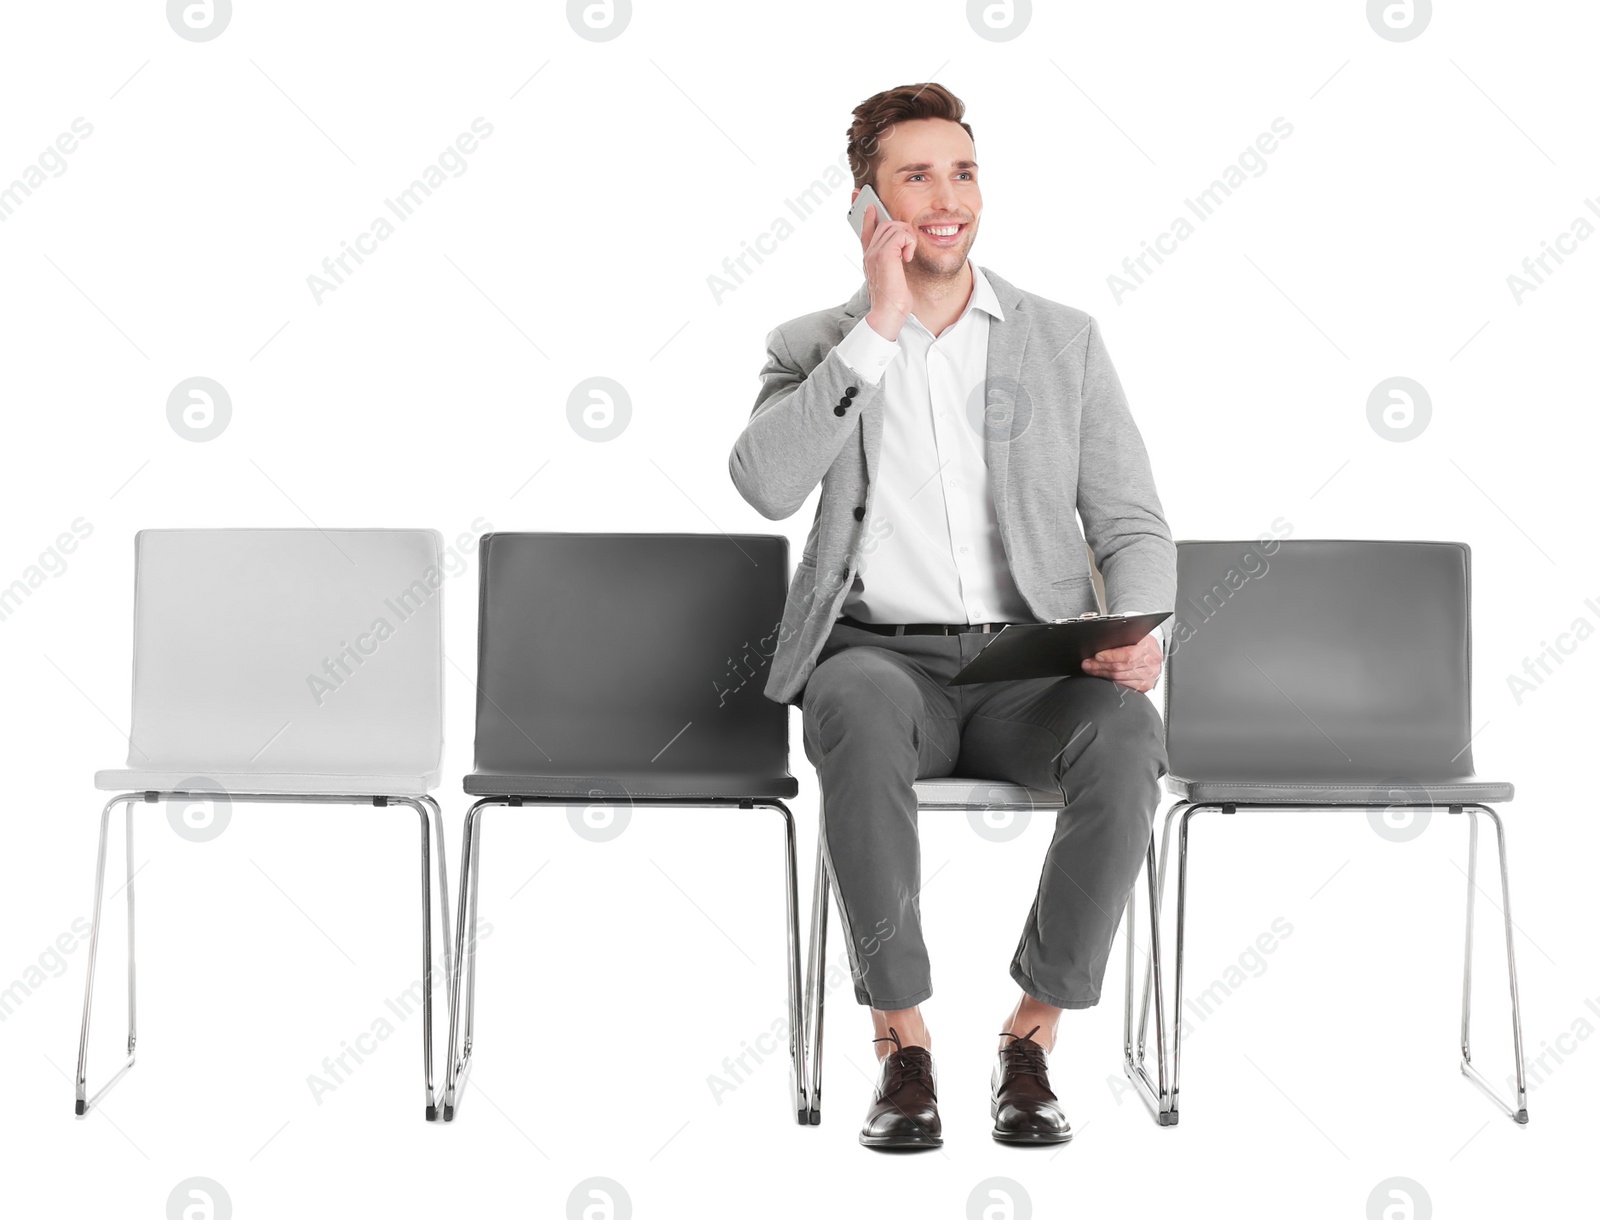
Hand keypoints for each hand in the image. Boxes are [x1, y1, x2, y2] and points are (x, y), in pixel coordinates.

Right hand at [859, 202, 914, 340]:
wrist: (888, 314)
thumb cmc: (894, 298)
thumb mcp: (895, 274)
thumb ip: (895, 258)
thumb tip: (903, 246)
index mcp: (870, 255)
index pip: (864, 226)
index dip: (864, 210)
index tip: (862, 197)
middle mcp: (869, 252)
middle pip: (886, 222)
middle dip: (902, 230)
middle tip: (908, 250)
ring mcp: (874, 252)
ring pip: (894, 226)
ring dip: (907, 239)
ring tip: (907, 257)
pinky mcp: (884, 255)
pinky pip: (901, 234)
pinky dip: (909, 244)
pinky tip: (908, 258)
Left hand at [1081, 633, 1162, 692]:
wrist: (1151, 652)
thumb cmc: (1139, 642)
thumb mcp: (1131, 635)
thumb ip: (1117, 639)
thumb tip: (1097, 644)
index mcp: (1148, 644)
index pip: (1128, 654)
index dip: (1110, 656)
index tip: (1096, 656)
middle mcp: (1151, 660)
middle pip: (1121, 667)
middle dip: (1100, 665)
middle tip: (1088, 664)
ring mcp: (1150, 674)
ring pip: (1120, 677)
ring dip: (1102, 674)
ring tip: (1091, 669)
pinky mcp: (1146, 684)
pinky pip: (1124, 685)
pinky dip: (1112, 681)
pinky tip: (1104, 676)